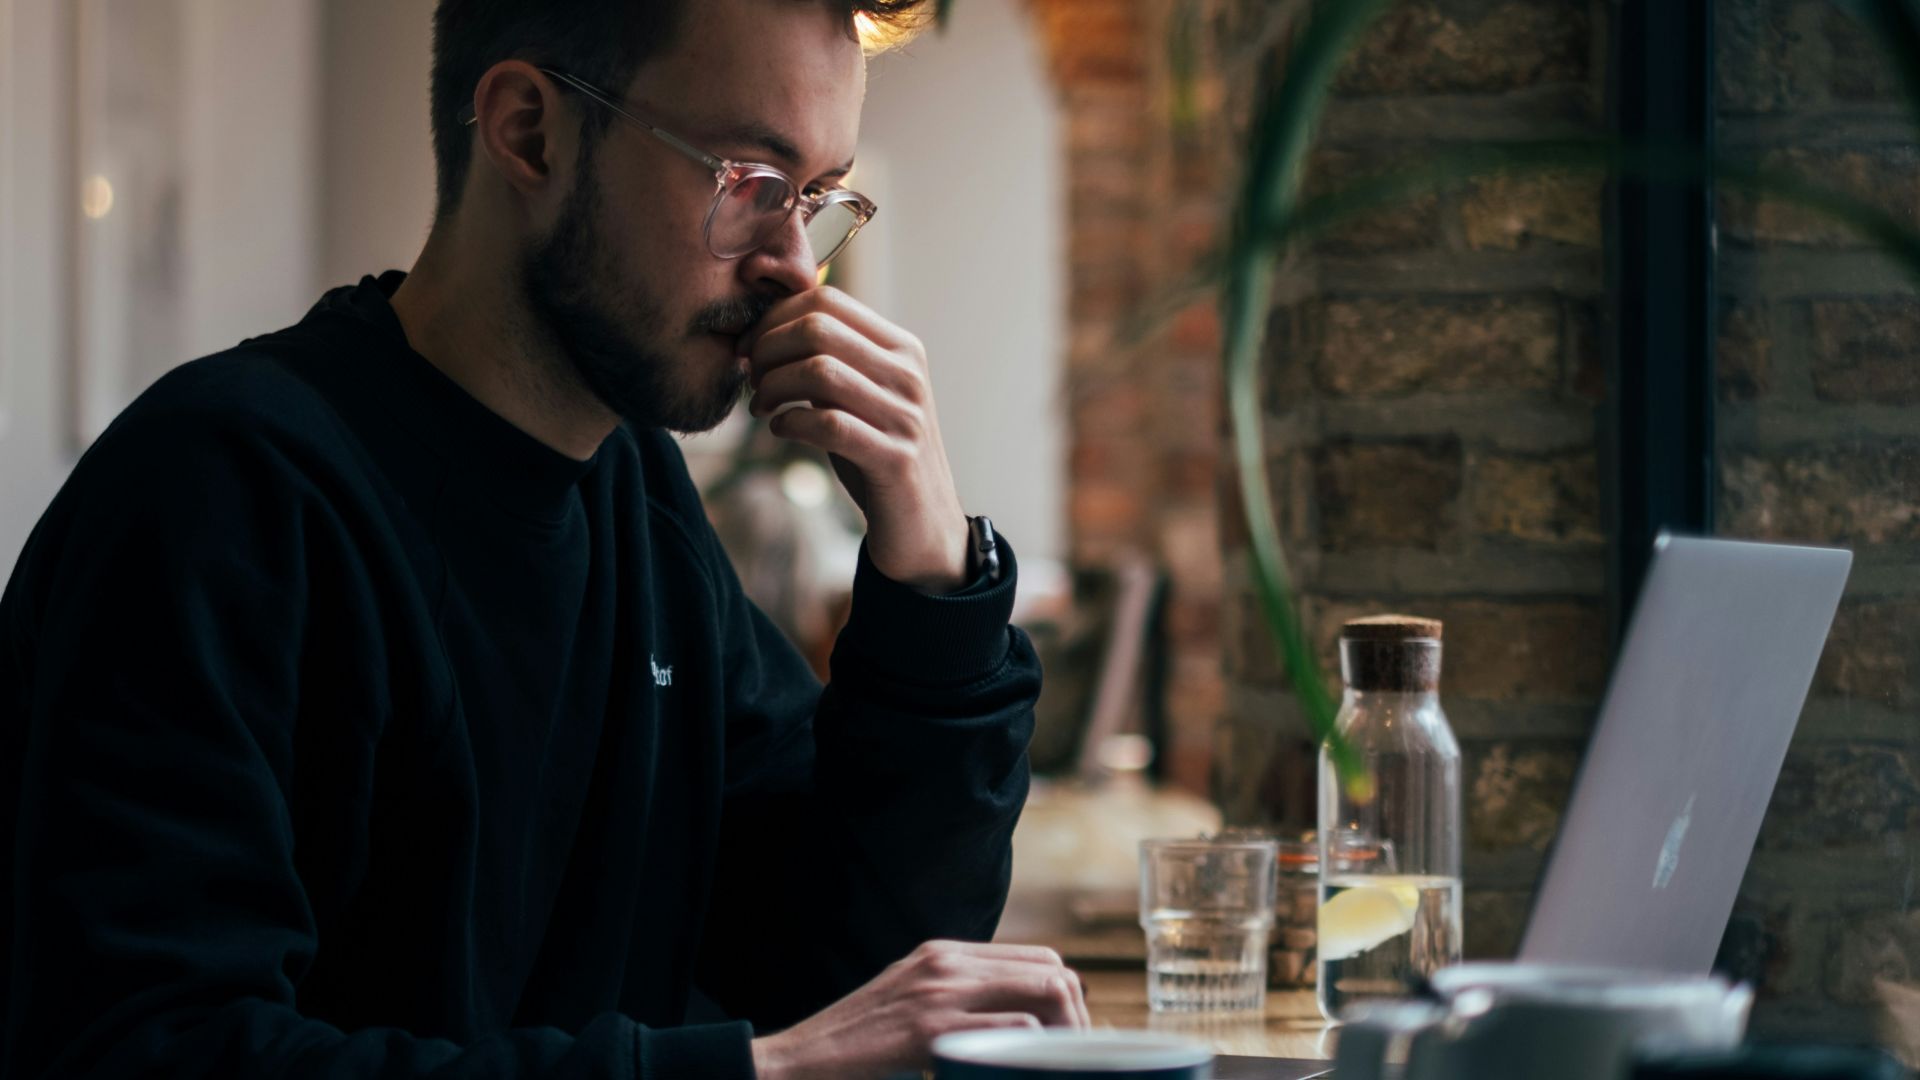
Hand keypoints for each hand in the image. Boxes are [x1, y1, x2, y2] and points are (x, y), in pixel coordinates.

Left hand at [741, 287, 969, 592]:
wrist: (922, 522)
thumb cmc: (878, 452)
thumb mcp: (862, 394)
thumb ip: (831, 360)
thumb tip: (764, 330)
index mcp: (901, 348)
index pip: (827, 301)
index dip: (774, 317)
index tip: (749, 347)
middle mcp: (907, 374)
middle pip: (817, 328)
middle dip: (767, 349)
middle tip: (750, 378)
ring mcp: (904, 415)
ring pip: (819, 371)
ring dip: (773, 386)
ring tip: (762, 406)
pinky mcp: (894, 458)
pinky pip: (828, 425)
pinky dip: (790, 423)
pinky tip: (780, 429)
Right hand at [748, 940, 1090, 1079]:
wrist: (801, 1061)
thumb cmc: (856, 1044)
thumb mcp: (909, 1001)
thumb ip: (956, 998)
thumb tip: (1019, 1018)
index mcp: (943, 954)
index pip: (1038, 957)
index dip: (1068, 995)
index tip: (1074, 1034)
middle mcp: (946, 963)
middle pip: (1052, 970)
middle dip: (1079, 1015)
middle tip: (1078, 1057)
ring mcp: (940, 994)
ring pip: (1045, 993)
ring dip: (1067, 1035)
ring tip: (1061, 1066)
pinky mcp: (931, 1032)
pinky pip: (1013, 1031)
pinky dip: (1035, 1053)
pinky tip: (1027, 1073)